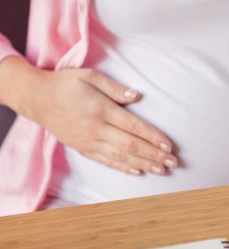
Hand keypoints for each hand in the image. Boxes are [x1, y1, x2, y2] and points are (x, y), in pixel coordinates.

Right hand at [7, 57, 177, 175]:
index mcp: (100, 109)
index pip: (133, 126)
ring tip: (161, 169)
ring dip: (143, 164)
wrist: (35, 98)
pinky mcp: (82, 149)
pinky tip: (138, 171)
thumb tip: (138, 96)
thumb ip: (114, 88)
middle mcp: (95, 129)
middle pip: (130, 146)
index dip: (153, 137)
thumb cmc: (65, 84)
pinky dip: (123, 168)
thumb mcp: (89, 76)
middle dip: (154, 154)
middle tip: (173, 162)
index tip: (169, 145)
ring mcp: (88, 141)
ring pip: (120, 157)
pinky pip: (105, 161)